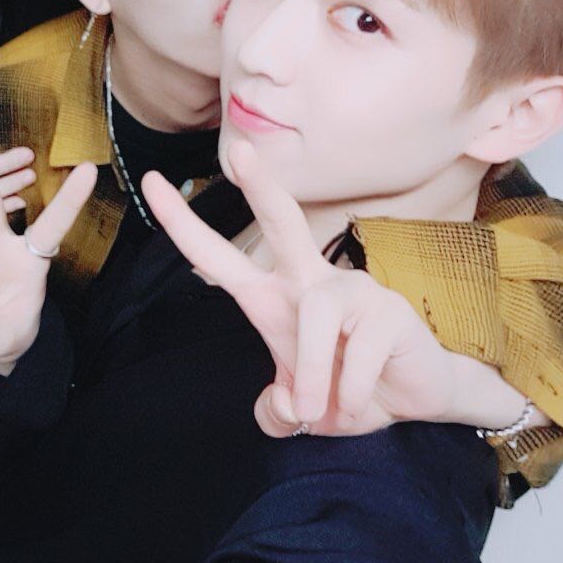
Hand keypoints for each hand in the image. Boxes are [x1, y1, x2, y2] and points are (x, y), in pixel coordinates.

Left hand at [142, 141, 457, 436]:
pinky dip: (350, 391)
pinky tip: (359, 400)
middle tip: (240, 151)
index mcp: (273, 296)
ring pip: (315, 316)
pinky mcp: (389, 309)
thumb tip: (281, 407)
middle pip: (282, 223)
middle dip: (262, 187)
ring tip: (320, 411)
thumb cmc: (344, 390)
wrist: (412, 401)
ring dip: (314, 376)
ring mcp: (352, 289)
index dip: (182, 222)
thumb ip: (276, 412)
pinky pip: (358, 350)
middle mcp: (309, 281)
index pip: (218, 255)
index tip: (150, 182)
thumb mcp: (298, 409)